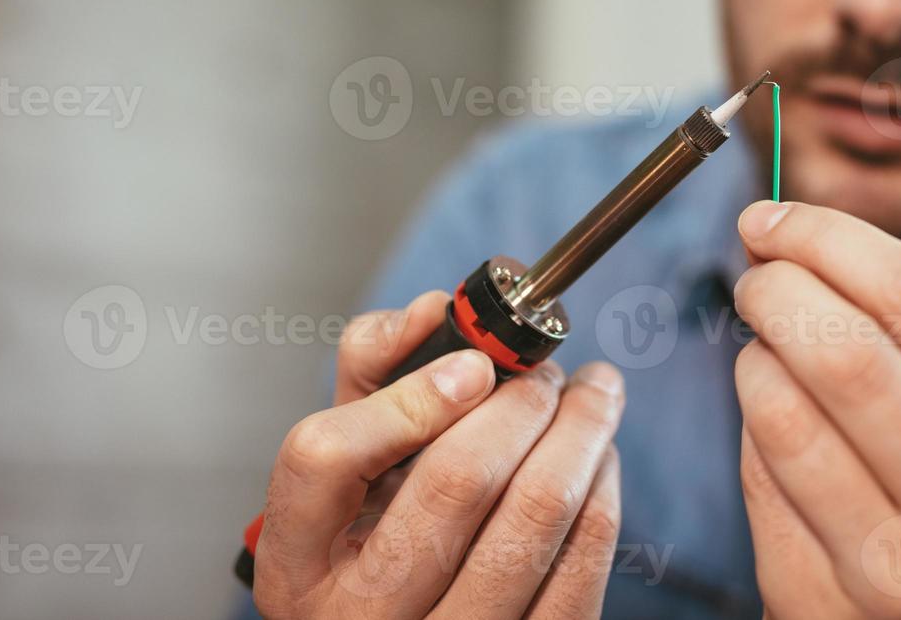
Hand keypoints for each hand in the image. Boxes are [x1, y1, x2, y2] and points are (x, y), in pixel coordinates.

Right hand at [252, 290, 625, 619]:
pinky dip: (601, 487)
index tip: (470, 364)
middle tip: (545, 371)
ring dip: (581, 428)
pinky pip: (582, 560)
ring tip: (593, 392)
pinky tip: (598, 457)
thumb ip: (375, 374)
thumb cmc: (376, 536)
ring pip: (535, 513)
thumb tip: (429, 310)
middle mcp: (363, 616)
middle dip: (521, 400)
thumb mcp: (351, 464)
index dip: (406, 397)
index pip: (325, 458)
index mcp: (298, 564)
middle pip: (454, 480)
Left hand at [732, 202, 900, 619]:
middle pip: (844, 349)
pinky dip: (749, 429)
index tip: (773, 216)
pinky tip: (772, 426)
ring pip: (783, 414)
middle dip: (776, 286)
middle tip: (754, 274)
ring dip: (753, 360)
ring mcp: (899, 577)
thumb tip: (784, 230)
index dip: (827, 238)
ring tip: (766, 352)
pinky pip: (755, 478)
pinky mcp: (821, 607)